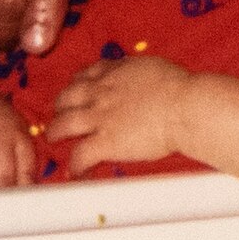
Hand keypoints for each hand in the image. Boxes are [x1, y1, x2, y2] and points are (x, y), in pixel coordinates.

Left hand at [46, 56, 193, 174]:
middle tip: (61, 113)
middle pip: (67, 97)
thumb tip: (139, 76)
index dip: (79, 83)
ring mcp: (100, 117)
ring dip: (56, 132)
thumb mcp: (152, 67)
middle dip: (61, 105)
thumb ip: (137, 72)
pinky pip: (80, 155)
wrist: (184, 107)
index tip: (79, 88)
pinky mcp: (105, 142)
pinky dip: (75, 165)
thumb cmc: (180, 88)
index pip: (87, 74)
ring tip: (54, 138)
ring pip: (63, 125)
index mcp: (115, 73)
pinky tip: (76, 171)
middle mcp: (101, 92)